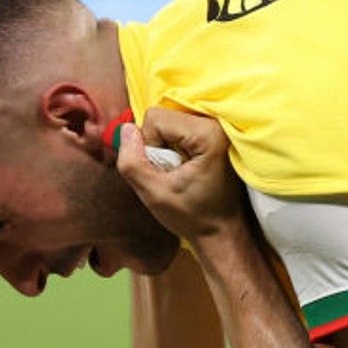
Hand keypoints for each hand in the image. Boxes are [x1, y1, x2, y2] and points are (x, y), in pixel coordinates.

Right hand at [114, 109, 245, 244]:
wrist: (222, 231)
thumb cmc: (194, 217)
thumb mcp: (154, 194)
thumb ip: (132, 162)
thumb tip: (125, 129)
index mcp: (208, 134)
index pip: (156, 118)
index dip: (150, 145)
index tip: (166, 171)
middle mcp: (217, 124)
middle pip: (163, 116)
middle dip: (158, 143)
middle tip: (173, 172)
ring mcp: (218, 127)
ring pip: (169, 120)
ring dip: (166, 145)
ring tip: (181, 170)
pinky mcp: (214, 133)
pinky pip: (180, 126)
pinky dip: (175, 144)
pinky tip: (186, 166)